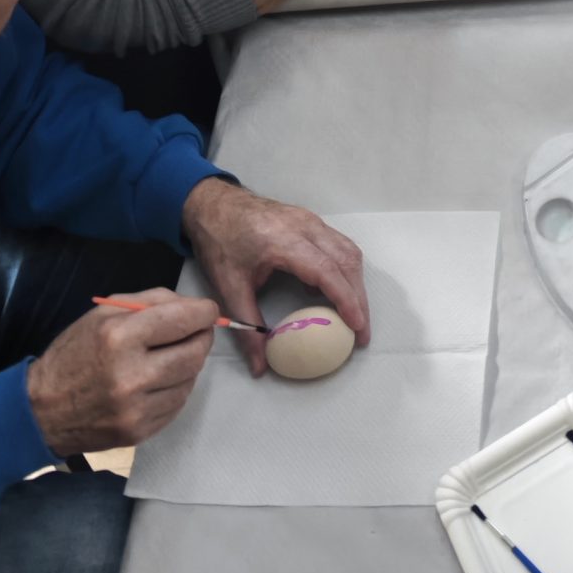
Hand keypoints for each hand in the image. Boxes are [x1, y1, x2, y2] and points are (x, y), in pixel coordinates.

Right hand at [27, 290, 217, 453]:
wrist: (42, 410)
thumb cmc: (74, 353)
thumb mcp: (103, 314)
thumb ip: (150, 302)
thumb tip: (192, 306)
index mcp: (119, 338)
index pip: (181, 320)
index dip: (204, 313)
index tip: (209, 311)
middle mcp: (131, 376)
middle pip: (193, 353)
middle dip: (202, 337)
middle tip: (198, 331)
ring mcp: (136, 409)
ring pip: (189, 381)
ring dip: (189, 364)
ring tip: (172, 355)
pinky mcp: (139, 433)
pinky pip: (176, 405)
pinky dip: (176, 389)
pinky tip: (160, 381)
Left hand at [181, 179, 369, 378]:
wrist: (212, 204)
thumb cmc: (219, 242)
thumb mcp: (228, 287)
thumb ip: (247, 327)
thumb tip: (260, 367)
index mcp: (284, 240)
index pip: (326, 270)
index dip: (346, 298)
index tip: (356, 326)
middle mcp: (304, 225)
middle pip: (346, 259)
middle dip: (358, 297)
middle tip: (360, 333)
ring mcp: (309, 219)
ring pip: (347, 249)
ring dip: (355, 283)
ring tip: (353, 315)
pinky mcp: (309, 220)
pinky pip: (337, 243)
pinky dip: (344, 269)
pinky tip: (331, 291)